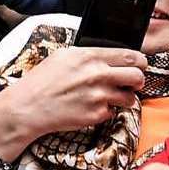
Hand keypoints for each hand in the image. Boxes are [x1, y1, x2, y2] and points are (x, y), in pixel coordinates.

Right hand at [0, 46, 146, 160]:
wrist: (28, 107)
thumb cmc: (42, 81)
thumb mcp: (63, 56)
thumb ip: (89, 54)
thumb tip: (112, 56)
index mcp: (90, 56)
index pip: (130, 55)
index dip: (140, 61)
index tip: (139, 65)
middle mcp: (97, 75)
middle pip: (137, 76)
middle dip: (138, 80)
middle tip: (132, 83)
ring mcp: (99, 96)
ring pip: (130, 98)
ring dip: (125, 98)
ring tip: (111, 97)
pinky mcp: (96, 115)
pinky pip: (113, 112)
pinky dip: (107, 111)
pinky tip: (92, 107)